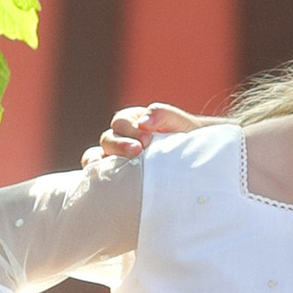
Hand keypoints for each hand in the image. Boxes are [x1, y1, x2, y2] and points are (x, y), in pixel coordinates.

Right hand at [86, 100, 210, 169]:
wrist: (197, 160)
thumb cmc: (188, 137)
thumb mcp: (180, 122)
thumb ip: (164, 115)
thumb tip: (144, 121)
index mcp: (133, 121)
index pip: (121, 123)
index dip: (130, 130)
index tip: (147, 140)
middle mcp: (120, 138)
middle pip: (108, 139)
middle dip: (120, 145)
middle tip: (138, 151)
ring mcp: (116, 157)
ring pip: (97, 156)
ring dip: (100, 161)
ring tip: (105, 166)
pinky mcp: (116, 175)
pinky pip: (98, 172)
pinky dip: (94, 172)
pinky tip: (97, 177)